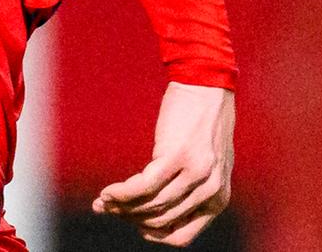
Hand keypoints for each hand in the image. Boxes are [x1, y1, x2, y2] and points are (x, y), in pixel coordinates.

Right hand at [95, 82, 235, 245]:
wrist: (206, 85)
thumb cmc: (202, 123)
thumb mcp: (208, 165)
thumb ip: (190, 190)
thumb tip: (152, 211)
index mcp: (218, 199)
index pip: (180, 235)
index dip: (151, 234)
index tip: (132, 224)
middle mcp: (210, 191)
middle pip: (160, 220)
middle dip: (129, 218)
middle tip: (107, 208)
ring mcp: (195, 174)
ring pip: (149, 205)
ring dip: (121, 205)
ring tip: (103, 200)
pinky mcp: (177, 156)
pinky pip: (143, 186)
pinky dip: (121, 192)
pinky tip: (108, 191)